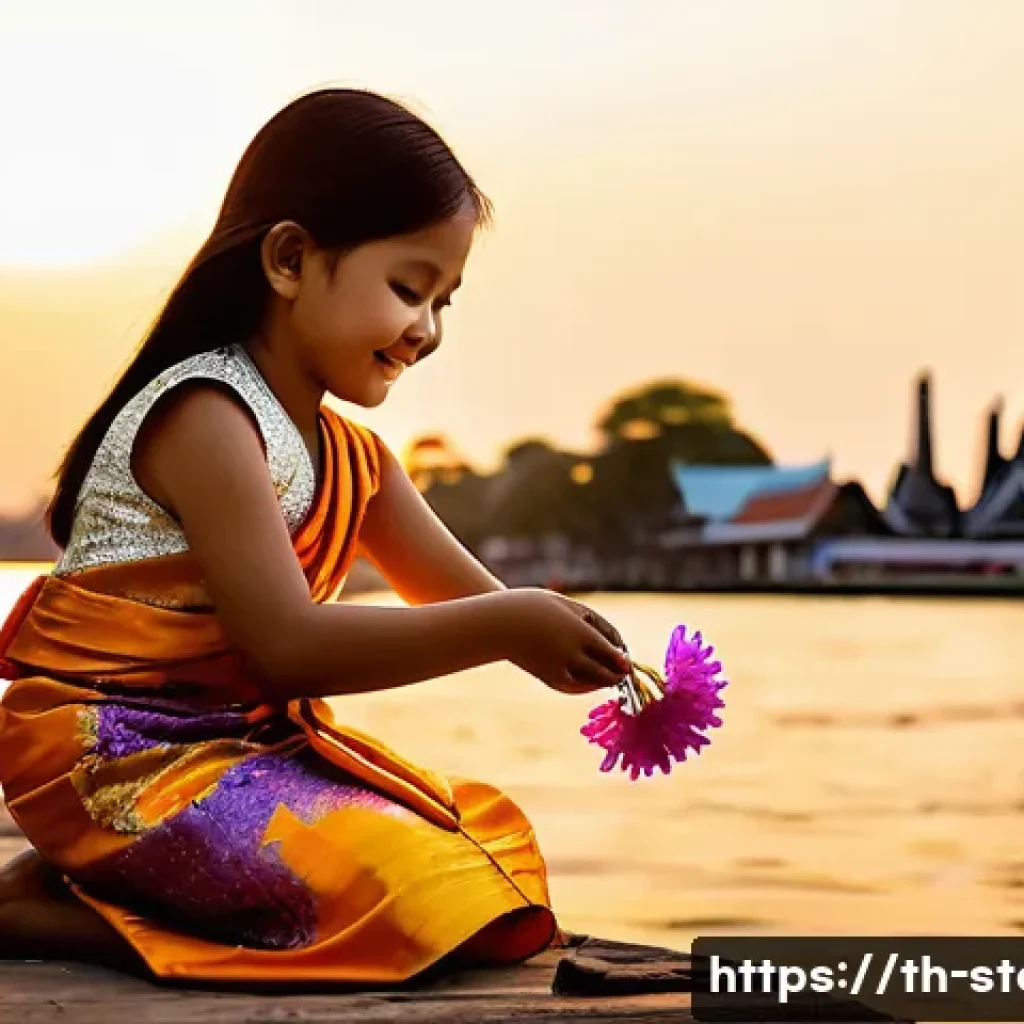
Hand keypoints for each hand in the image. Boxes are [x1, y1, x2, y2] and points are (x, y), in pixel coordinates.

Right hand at [495, 588, 631, 695]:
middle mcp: (570, 653)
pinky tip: (590, 682)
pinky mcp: (546, 676)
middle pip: (603, 670)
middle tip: (625, 673)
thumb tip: (615, 644)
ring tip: (611, 678)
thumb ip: (592, 623)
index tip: (628, 662)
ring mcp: (558, 667)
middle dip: (617, 674)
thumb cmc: (533, 606)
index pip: (610, 651)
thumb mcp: (566, 605)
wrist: (498, 621)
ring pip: (590, 682)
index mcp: (578, 632)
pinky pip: (572, 687)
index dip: (622, 658)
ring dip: (604, 681)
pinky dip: (585, 686)